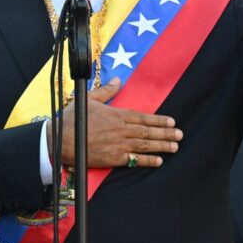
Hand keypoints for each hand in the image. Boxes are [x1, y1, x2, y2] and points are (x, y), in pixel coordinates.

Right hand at [49, 78, 182, 167]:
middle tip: (180, 135)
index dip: (159, 120)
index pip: (143, 117)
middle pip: (148, 132)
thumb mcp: (89, 99)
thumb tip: (118, 81)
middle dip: (166, 133)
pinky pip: (134, 160)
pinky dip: (147, 161)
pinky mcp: (113, 158)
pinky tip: (159, 161)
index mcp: (117, 114)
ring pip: (145, 145)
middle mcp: (121, 129)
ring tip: (175, 147)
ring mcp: (119, 145)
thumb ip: (106, 91)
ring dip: (162, 146)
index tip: (172, 122)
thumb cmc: (74, 118)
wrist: (62, 140)